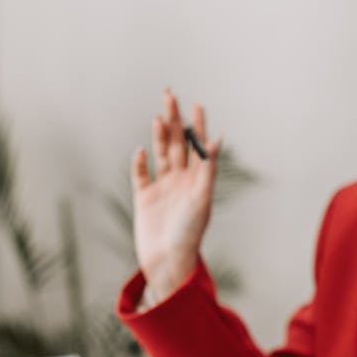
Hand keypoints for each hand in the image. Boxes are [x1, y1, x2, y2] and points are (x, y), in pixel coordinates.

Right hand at [132, 89, 220, 302]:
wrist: (168, 261)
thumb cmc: (190, 233)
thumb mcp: (202, 199)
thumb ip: (207, 169)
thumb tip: (217, 140)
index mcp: (197, 180)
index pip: (197, 145)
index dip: (196, 125)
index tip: (196, 103)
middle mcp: (180, 180)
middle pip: (176, 144)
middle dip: (173, 120)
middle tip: (169, 95)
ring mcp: (161, 188)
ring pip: (160, 154)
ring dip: (158, 135)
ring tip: (158, 116)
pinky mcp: (144, 198)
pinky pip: (141, 175)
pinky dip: (139, 162)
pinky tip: (140, 151)